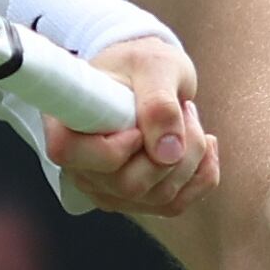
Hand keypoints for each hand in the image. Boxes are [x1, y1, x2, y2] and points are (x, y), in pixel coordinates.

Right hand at [42, 32, 220, 216]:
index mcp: (66, 123)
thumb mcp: (156, 67)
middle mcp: (80, 165)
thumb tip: (168, 153)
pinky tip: (204, 143)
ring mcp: (106, 188)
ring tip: (188, 118)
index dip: (112, 148)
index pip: (68, 154)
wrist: (148, 76)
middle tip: (182, 109)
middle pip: (128, 185)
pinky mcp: (136, 200)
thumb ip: (159, 104)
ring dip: (191, 157)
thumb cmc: (142, 65)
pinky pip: (175, 205)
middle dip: (173, 149)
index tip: (138, 126)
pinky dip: (202, 175)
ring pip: (158, 197)